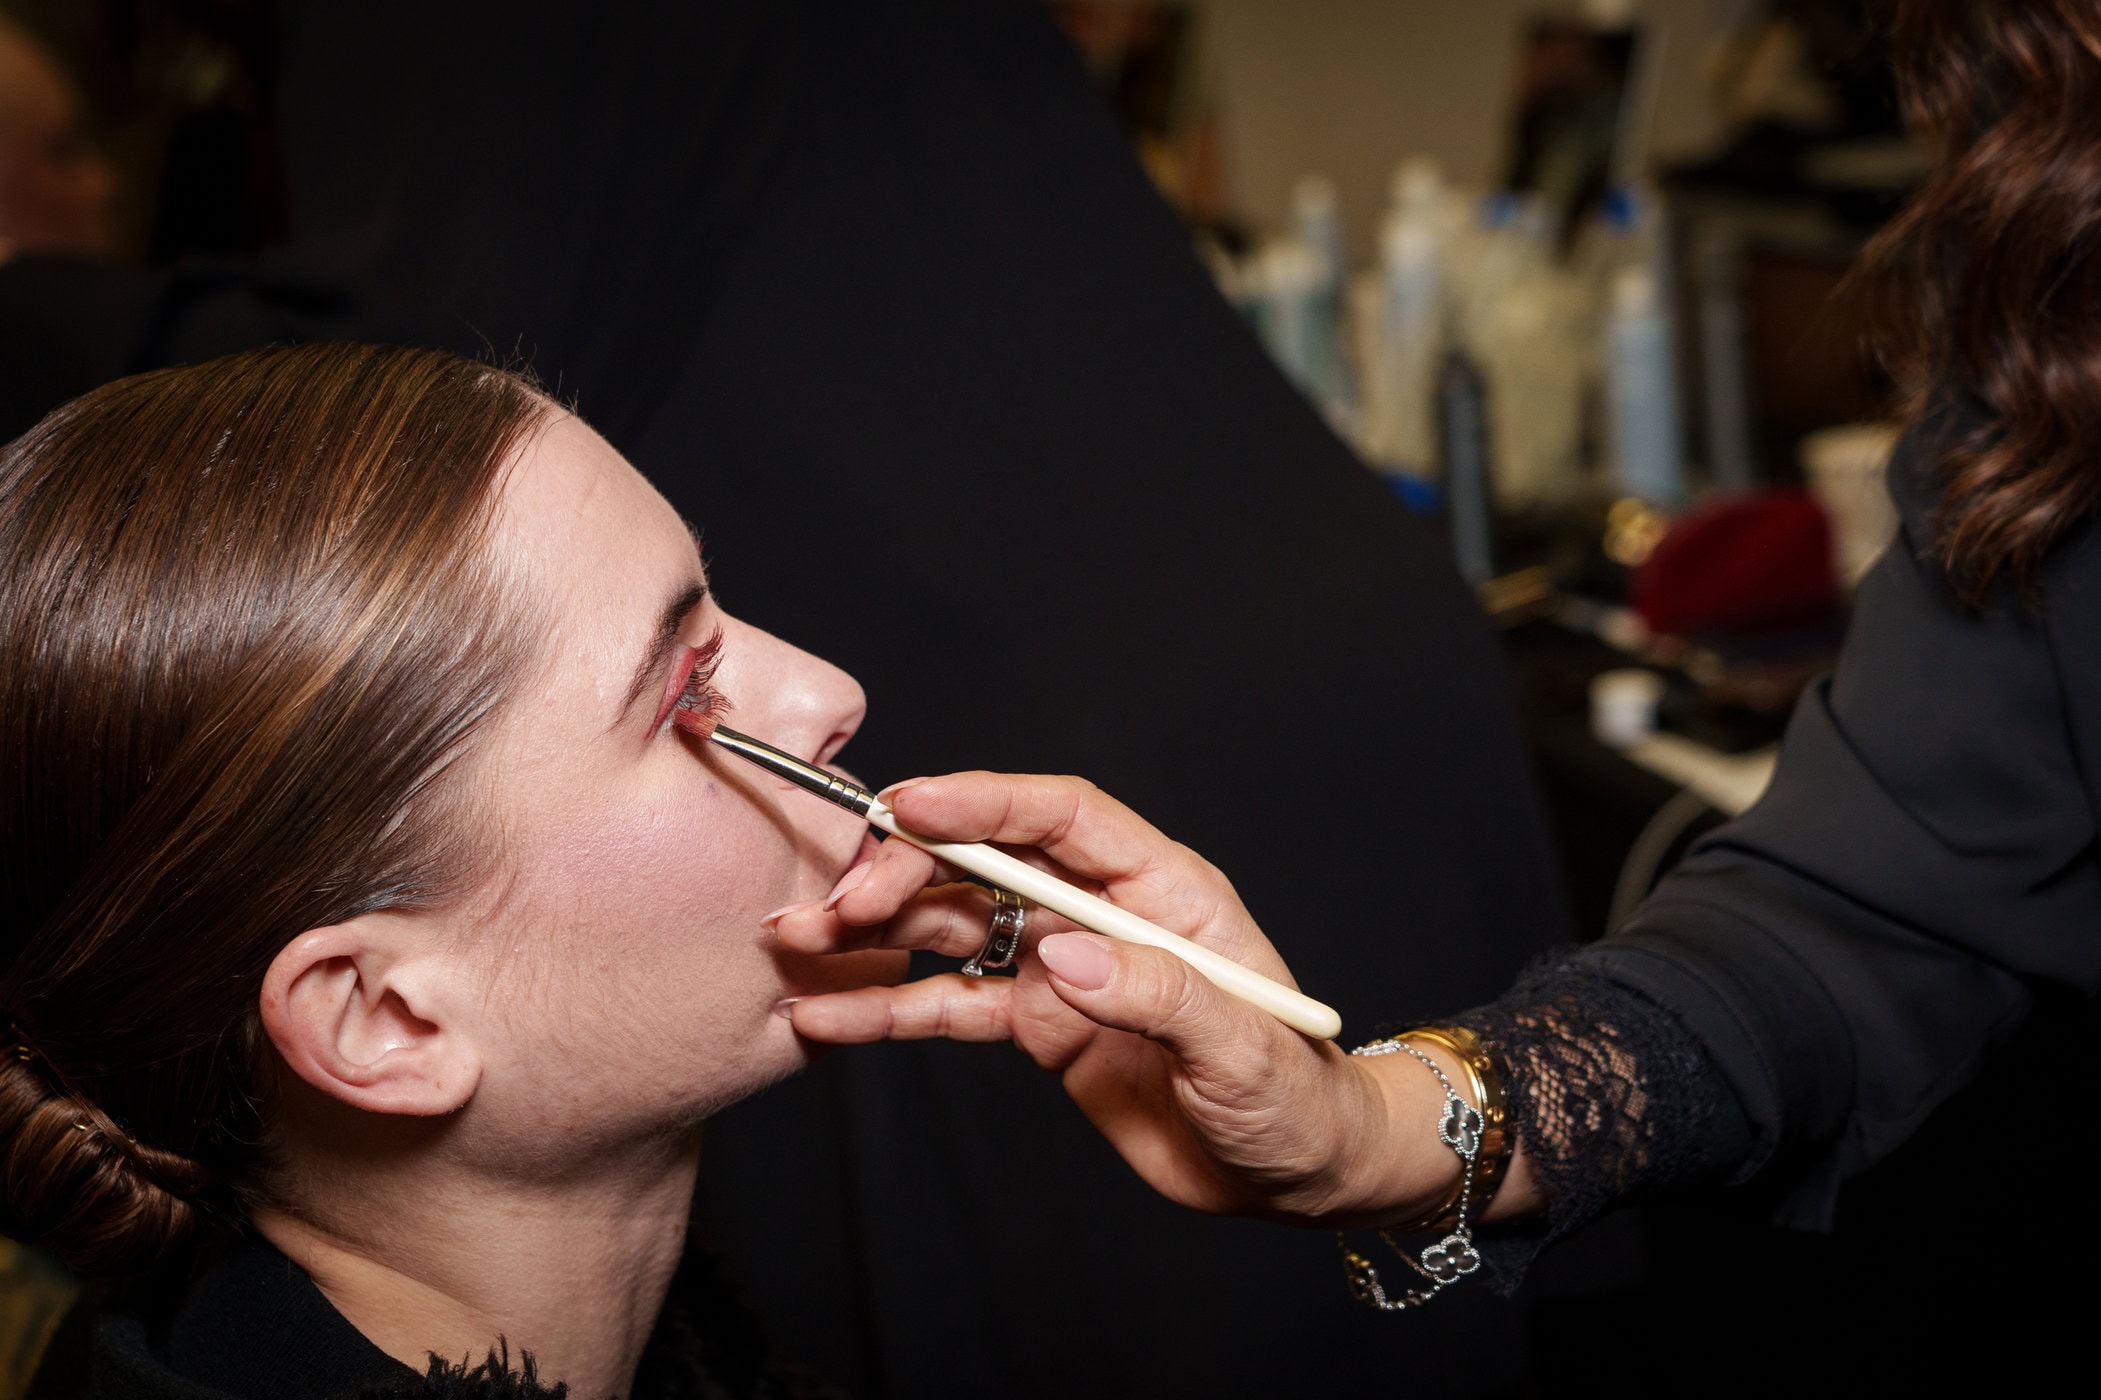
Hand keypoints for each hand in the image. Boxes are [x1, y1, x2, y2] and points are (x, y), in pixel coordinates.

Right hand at [770, 772, 1470, 1227]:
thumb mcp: (1241, 1052)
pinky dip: (887, 1011)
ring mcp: (1063, 966)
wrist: (1293, 1175)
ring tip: (796, 944)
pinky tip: (823, 1018)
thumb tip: (1062, 955)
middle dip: (907, 872)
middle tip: (838, 906)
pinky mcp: (1038, 1025)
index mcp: (1162, 890)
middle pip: (988, 863)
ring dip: (876, 932)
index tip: (910, 803)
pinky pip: (950, 1007)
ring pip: (953, 927)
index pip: (1063, 817)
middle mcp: (1102, 912)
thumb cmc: (1292, 1101)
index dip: (986, 801)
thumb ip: (1159, 997)